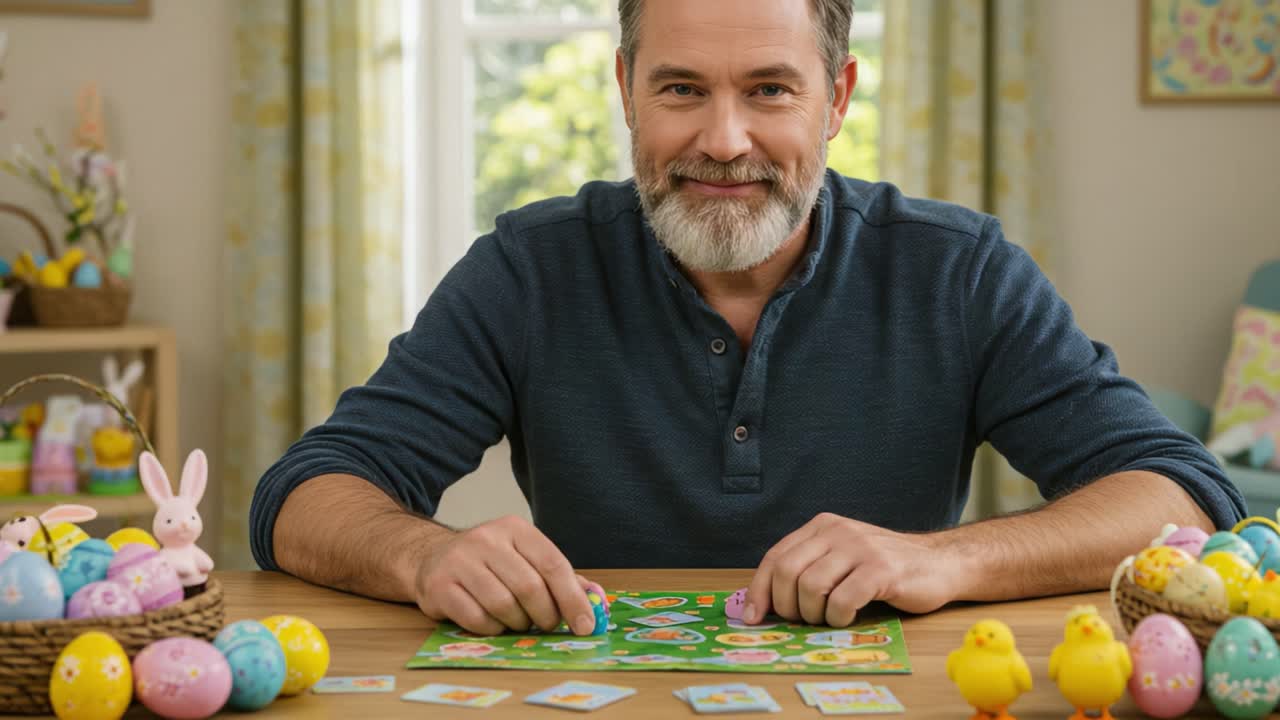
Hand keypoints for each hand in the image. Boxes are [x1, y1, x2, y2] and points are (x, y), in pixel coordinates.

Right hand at [412, 515, 595, 635]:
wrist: (431, 559)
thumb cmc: (488, 562)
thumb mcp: (524, 558)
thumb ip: (560, 577)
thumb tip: (596, 599)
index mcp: (515, 528)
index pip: (553, 564)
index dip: (573, 598)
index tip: (585, 625)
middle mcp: (486, 539)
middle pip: (530, 587)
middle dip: (545, 615)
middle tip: (546, 625)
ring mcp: (460, 561)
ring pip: (503, 605)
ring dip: (518, 623)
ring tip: (518, 621)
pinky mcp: (440, 586)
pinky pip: (477, 619)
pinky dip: (493, 628)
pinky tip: (493, 622)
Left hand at [743, 513, 961, 626]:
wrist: (938, 563)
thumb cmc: (884, 569)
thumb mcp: (841, 558)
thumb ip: (809, 569)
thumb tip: (766, 605)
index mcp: (822, 526)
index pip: (775, 557)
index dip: (759, 590)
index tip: (754, 618)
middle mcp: (837, 531)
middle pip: (787, 572)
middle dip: (786, 606)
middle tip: (802, 621)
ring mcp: (859, 548)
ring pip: (810, 587)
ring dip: (814, 614)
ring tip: (829, 617)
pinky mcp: (881, 570)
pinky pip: (841, 601)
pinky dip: (838, 618)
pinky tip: (848, 617)